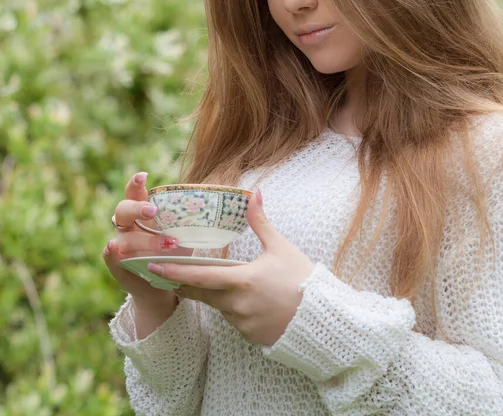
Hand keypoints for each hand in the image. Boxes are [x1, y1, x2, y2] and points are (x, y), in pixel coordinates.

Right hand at [102, 172, 191, 306]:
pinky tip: (112, 247)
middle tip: (153, 211)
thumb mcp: (182, 231)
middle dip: (138, 209)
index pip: (134, 193)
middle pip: (124, 210)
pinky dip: (111, 253)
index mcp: (140, 213)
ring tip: (168, 243)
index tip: (143, 175)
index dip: (135, 183)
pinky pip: (111, 258)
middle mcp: (127, 226)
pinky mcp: (118, 266)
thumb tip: (211, 202)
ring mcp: (121, 245)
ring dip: (144, 239)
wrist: (165, 283)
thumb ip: (187, 218)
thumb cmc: (175, 250)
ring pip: (125, 238)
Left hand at [147, 189, 315, 345]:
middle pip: (201, 293)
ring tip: (217, 283)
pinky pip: (233, 320)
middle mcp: (237, 305)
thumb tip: (254, 193)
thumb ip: (261, 222)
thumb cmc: (303, 279)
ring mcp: (242, 323)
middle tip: (166, 275)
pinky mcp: (250, 336)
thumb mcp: (281, 247)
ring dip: (213, 295)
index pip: (198, 277)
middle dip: (183, 284)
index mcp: (242, 281)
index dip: (173, 272)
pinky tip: (248, 301)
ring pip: (218, 306)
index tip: (152, 267)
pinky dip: (233, 309)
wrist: (323, 319)